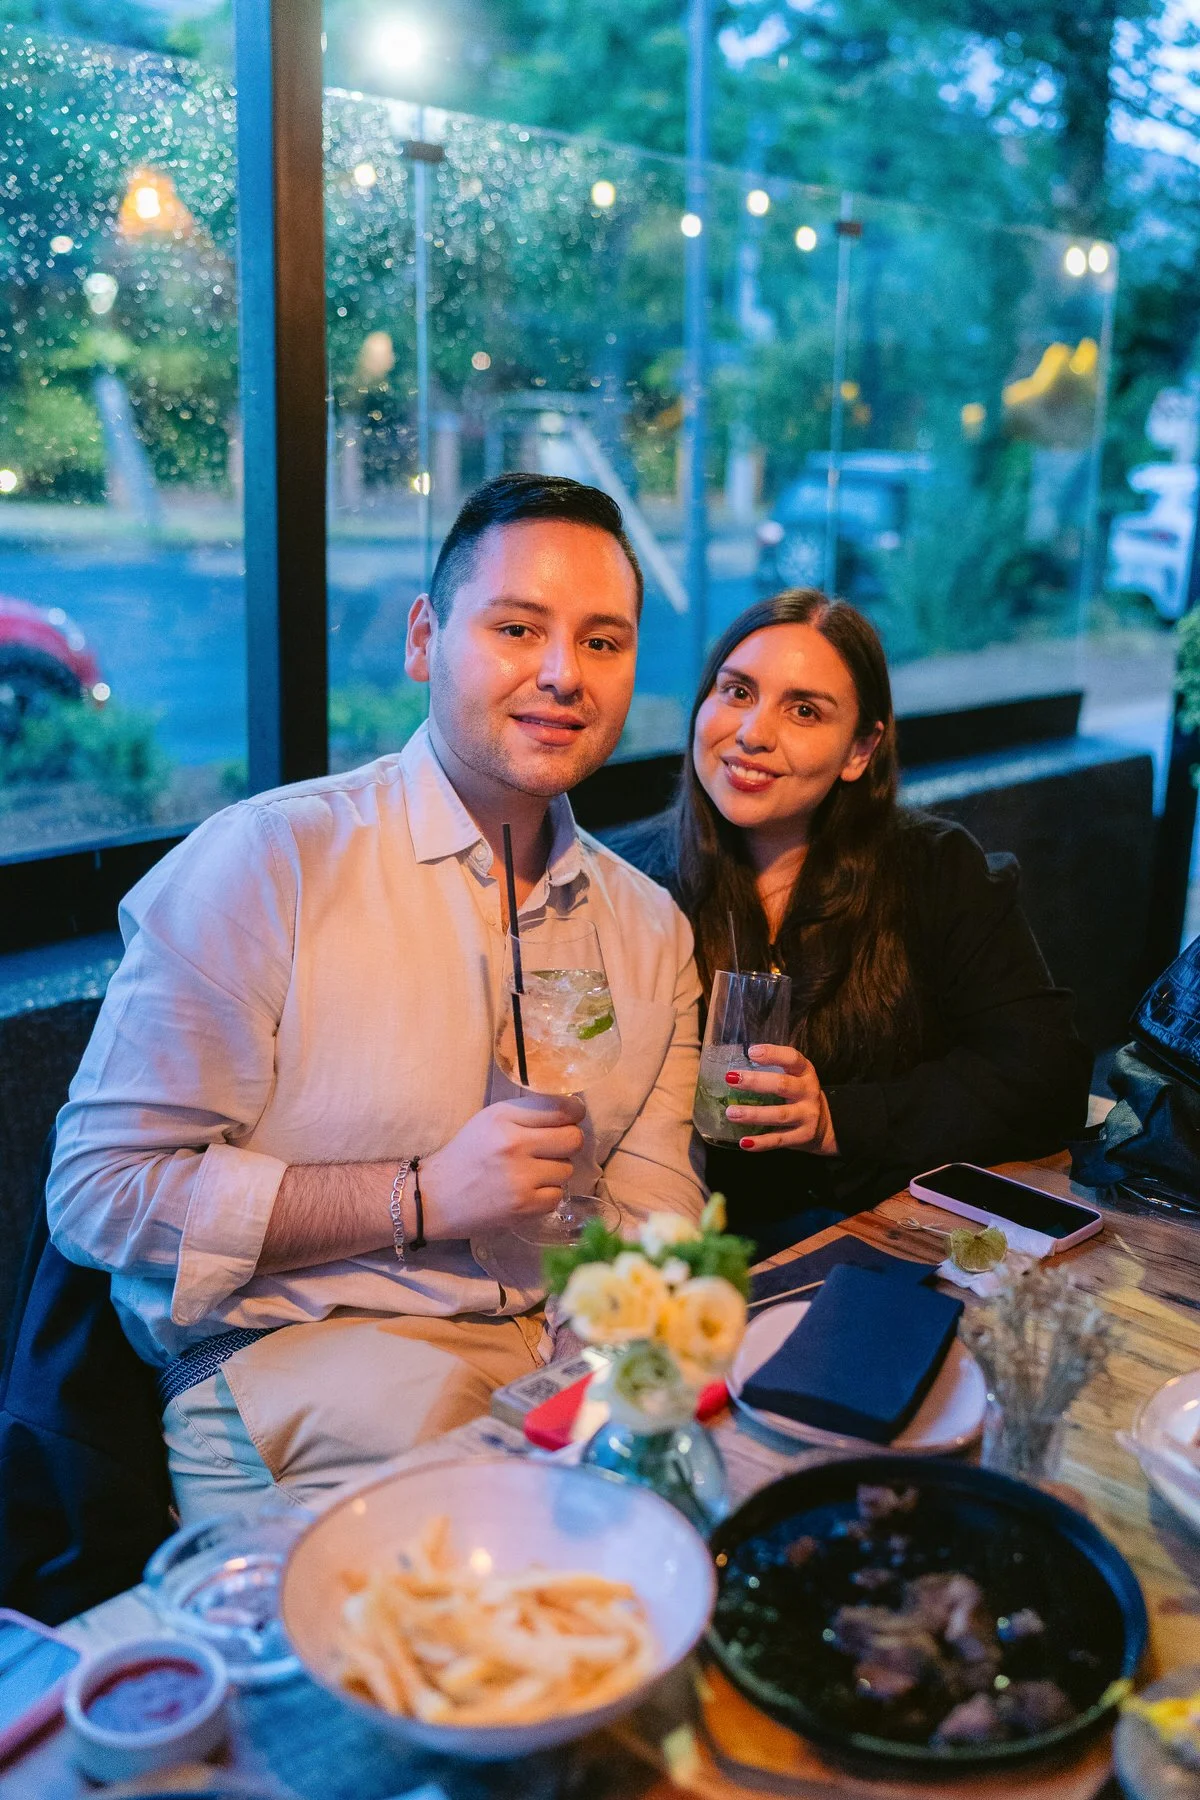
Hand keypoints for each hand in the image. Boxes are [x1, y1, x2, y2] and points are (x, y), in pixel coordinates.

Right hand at [419, 1094, 585, 1237]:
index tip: (570, 1119)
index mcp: (504, 1118)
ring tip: (530, 1174)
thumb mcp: (489, 1120)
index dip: (573, 1114)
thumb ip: (527, 1113)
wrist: (434, 1197)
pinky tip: (527, 1192)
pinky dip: (546, 1195)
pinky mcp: (524, 1207)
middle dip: (567, 1144)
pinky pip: (557, 1196)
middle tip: (552, 1150)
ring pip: (566, 1170)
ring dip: (554, 1172)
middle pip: (573, 1140)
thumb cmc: (466, 1154)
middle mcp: (514, 1145)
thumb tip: (571, 1112)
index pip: (561, 1110)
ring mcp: (520, 1178)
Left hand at [724, 1044, 838, 1155]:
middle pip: (782, 1085)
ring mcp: (807, 1115)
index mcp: (805, 1072)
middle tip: (730, 1079)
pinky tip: (744, 1142)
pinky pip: (779, 1140)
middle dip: (755, 1082)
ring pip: (779, 1114)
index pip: (792, 1058)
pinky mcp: (802, 1137)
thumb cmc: (799, 1096)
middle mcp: (809, 1092)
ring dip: (753, 1114)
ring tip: (731, 1112)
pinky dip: (761, 1142)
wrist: (825, 1126)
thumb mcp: (795, 1077)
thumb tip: (736, 1069)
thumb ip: (774, 1070)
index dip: (773, 1054)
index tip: (751, 1052)